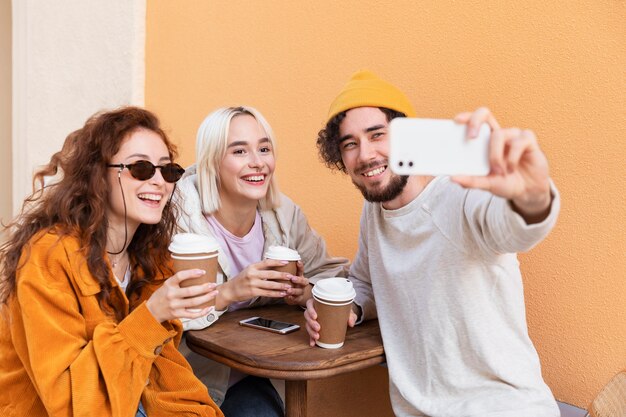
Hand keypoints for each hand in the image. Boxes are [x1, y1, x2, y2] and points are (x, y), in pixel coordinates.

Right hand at [146, 269, 218, 322]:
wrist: (151, 311)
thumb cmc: (162, 295)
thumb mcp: (166, 285)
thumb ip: (178, 280)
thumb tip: (196, 272)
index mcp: (168, 284)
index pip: (180, 276)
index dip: (192, 273)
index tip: (203, 271)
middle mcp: (171, 295)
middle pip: (190, 291)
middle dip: (204, 288)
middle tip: (214, 284)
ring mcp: (174, 306)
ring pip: (193, 302)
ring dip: (206, 298)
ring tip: (215, 293)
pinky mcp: (177, 314)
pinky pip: (192, 314)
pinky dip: (202, 312)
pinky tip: (209, 307)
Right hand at [216, 259, 293, 308]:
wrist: (231, 290)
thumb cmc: (242, 279)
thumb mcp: (249, 270)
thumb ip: (260, 268)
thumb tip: (273, 264)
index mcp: (252, 267)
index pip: (267, 262)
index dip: (277, 262)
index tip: (287, 262)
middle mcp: (252, 274)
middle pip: (270, 274)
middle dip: (282, 275)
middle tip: (291, 276)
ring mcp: (253, 284)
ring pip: (270, 285)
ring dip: (281, 286)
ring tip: (289, 287)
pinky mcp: (253, 292)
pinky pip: (267, 293)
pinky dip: (276, 294)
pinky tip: (282, 294)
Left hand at [285, 261, 310, 305]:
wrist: (296, 296)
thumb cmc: (290, 283)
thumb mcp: (288, 275)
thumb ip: (282, 269)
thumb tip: (270, 259)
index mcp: (299, 276)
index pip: (301, 270)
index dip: (300, 266)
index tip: (298, 262)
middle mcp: (302, 284)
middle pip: (304, 281)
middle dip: (298, 279)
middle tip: (292, 278)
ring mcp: (301, 291)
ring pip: (299, 291)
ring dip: (294, 290)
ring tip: (288, 290)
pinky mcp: (298, 299)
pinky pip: (296, 299)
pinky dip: (292, 298)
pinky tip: (288, 297)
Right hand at [304, 298, 356, 346]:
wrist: (343, 315)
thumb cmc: (342, 309)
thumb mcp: (347, 310)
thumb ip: (351, 315)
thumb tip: (351, 323)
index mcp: (318, 303)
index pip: (310, 304)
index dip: (310, 310)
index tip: (315, 316)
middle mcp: (313, 311)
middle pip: (307, 315)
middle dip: (311, 322)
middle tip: (318, 328)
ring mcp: (313, 320)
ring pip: (307, 325)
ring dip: (311, 331)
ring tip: (317, 337)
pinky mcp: (314, 328)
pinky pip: (310, 333)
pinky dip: (311, 338)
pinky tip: (313, 343)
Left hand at [451, 107, 551, 221]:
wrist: (528, 191)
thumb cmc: (505, 182)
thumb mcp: (486, 183)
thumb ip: (470, 181)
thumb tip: (452, 179)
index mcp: (485, 141)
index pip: (474, 121)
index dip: (466, 117)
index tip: (456, 121)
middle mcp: (499, 134)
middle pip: (485, 114)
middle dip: (475, 121)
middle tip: (471, 137)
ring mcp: (514, 135)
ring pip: (499, 135)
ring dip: (496, 155)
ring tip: (499, 171)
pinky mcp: (529, 140)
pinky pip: (518, 143)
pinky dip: (513, 158)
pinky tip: (512, 168)